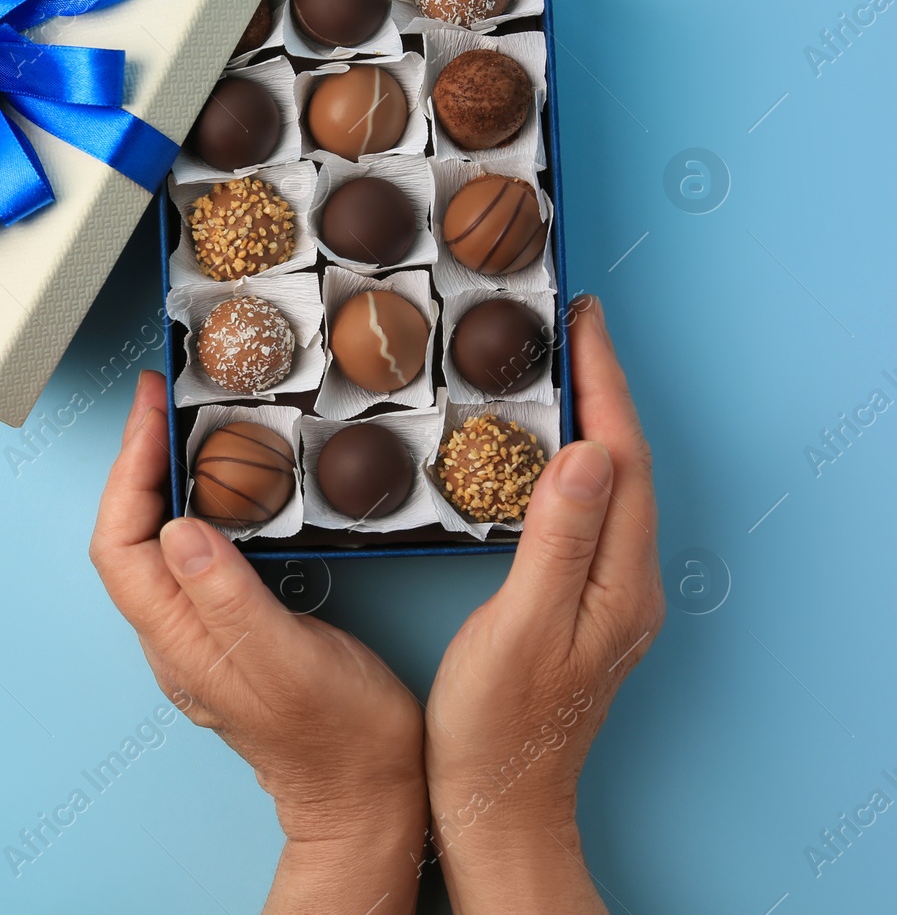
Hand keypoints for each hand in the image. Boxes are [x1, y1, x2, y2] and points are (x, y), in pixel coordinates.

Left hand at [90, 371, 425, 913]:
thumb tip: (176, 529)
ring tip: (185, 422)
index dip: (127, 471)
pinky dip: (200, 504)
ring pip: (158, 541)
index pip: (120, 543)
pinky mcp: (231, 628)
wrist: (368, 795)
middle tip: (163, 397)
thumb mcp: (286, 662)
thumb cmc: (337, 738)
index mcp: (179, 640)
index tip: (152, 412)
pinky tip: (227, 483)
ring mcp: (200, 633)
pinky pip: (194, 554)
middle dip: (138, 458)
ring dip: (165, 477)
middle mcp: (176, 635)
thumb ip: (227, 598)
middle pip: (129, 533)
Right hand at [424, 295, 662, 913]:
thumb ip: (558, 538)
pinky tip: (534, 455)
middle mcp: (625, 580)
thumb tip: (588, 451)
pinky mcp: (579, 605)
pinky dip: (565, 463)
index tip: (580, 321)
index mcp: (619, 579)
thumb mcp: (521, 625)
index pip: (622, 456)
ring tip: (550, 372)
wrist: (497, 800)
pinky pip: (583, 512)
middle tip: (563, 328)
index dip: (602, 382)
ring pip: (605, 484)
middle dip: (599, 387)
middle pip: (623, 462)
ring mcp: (606, 595)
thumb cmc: (497, 724)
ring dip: (585, 421)